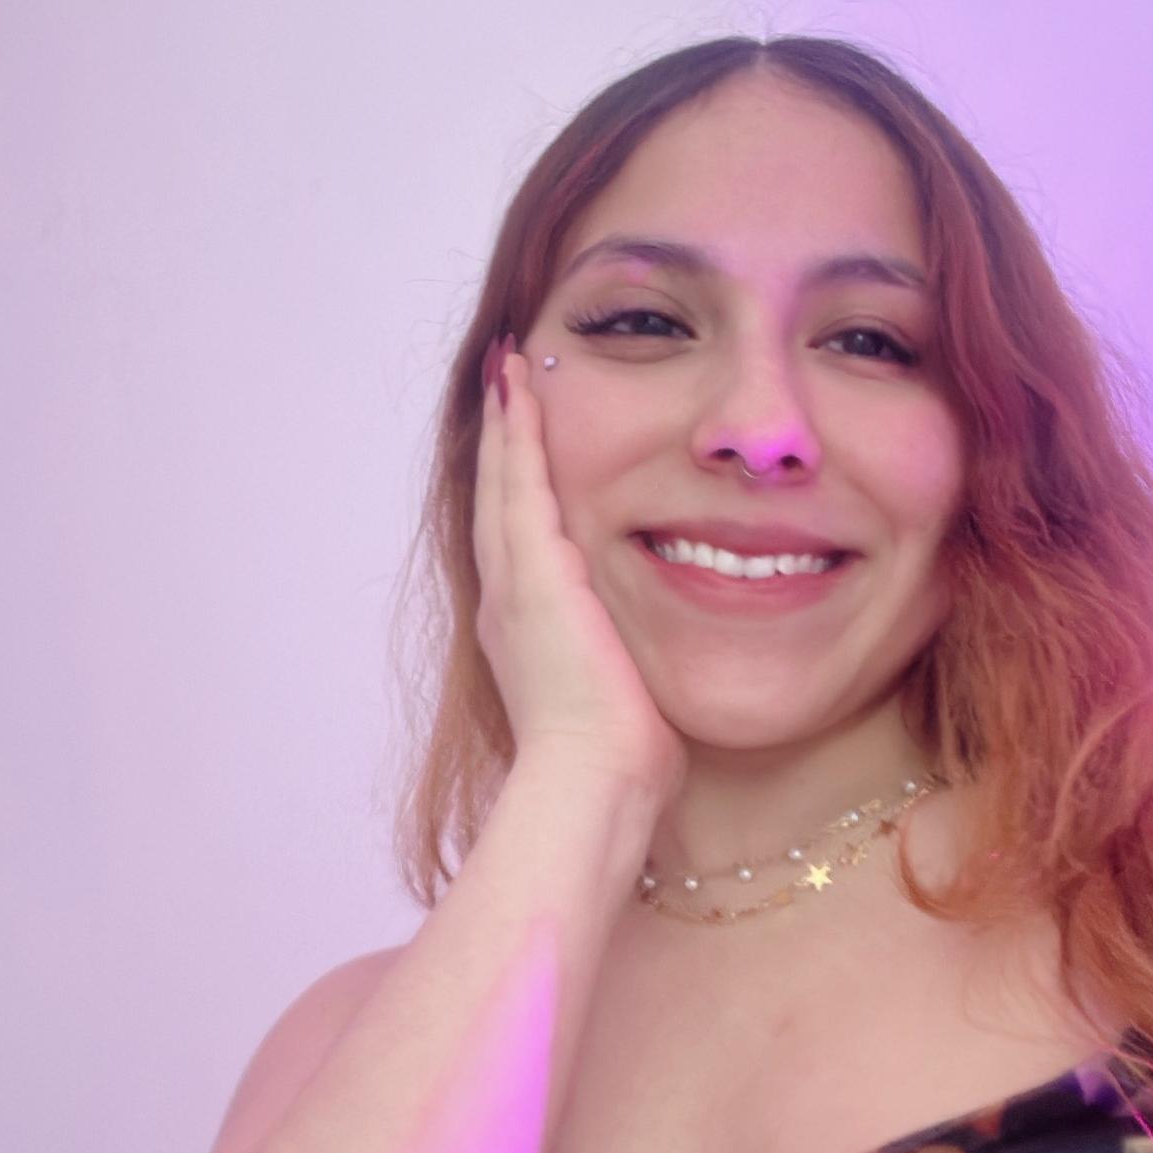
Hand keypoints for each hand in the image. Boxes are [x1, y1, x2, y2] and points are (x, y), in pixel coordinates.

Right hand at [470, 333, 685, 801]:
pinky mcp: (535, 573)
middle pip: (496, 501)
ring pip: (501, 482)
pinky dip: (516, 434)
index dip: (517, 489)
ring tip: (506, 370)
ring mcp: (515, 585)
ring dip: (504, 423)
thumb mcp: (621, 698)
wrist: (592, 782)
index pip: (521, 542)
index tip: (521, 446)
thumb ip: (629, 666)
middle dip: (500, 442)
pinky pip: (520, 483)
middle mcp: (507, 602)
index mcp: (528, 633)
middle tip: (501, 384)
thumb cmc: (616, 762)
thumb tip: (656, 668)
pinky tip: (519, 390)